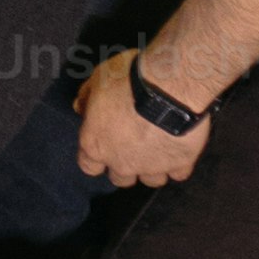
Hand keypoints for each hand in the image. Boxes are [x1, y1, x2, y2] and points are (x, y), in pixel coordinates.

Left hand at [73, 51, 210, 188]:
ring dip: (153, 167)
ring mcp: (151, 167)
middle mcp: (122, 163)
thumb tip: (79, 107)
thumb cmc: (129, 80)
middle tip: (133, 144)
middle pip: (120, 178)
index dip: (97, 157)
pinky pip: (178, 174)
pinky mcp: (179, 165)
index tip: (105, 144)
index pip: (89, 166)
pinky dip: (178, 164)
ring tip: (158, 147)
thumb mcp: (98, 78)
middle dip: (125, 165)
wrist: (170, 87)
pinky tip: (179, 148)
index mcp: (96, 145)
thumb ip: (86, 96)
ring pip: (150, 180)